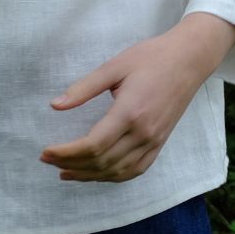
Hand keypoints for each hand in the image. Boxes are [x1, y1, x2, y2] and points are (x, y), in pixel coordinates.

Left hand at [39, 13, 234, 183]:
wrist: (189, 60)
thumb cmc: (151, 57)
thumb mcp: (114, 66)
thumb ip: (84, 88)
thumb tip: (55, 105)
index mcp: (130, 112)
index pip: (93, 145)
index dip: (66, 153)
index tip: (45, 151)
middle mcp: (144, 132)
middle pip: (102, 162)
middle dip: (71, 165)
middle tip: (47, 160)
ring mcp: (154, 141)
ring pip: (117, 171)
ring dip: (89, 175)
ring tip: (65, 171)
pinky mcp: (160, 144)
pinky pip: (135, 170)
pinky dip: (112, 176)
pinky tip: (96, 173)